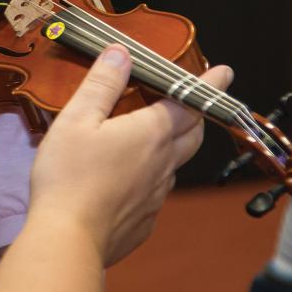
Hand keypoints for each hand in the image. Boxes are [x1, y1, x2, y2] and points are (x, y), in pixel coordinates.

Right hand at [28, 45, 232, 265]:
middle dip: (197, 115)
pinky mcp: (144, 220)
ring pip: (176, 164)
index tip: (224, 72)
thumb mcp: (76, 118)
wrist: (67, 238)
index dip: (208, 85)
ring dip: (175, 146)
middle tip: (193, 102)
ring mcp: (156, 195)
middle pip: (192, 134)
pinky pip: (157, 192)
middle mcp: (162, 164)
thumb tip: (121, 53)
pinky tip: (131, 178)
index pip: (189, 102)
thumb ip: (102, 84)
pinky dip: (153, 177)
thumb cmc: (68, 175)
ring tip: (155, 137)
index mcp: (150, 133)